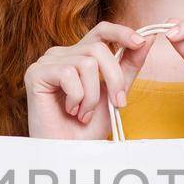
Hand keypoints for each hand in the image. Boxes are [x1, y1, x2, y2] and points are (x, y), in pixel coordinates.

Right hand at [25, 22, 153, 138]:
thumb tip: (148, 38)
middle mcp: (61, 54)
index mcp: (79, 55)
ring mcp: (46, 62)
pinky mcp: (36, 73)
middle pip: (98, 48)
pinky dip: (77, 97)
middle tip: (117, 103)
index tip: (141, 42)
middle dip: (115, 78)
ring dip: (93, 95)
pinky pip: (69, 74)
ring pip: (86, 63)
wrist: (69, 151)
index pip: (101, 31)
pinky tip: (70, 110)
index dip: (121, 32)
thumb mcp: (115, 92)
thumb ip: (128, 65)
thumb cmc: (89, 127)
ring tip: (85, 113)